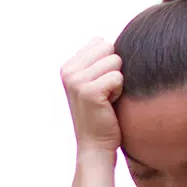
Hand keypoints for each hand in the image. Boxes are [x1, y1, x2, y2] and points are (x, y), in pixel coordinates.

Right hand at [60, 37, 123, 154]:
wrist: (95, 145)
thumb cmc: (101, 113)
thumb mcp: (93, 82)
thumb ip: (97, 60)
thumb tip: (110, 41)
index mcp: (68, 66)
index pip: (101, 42)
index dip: (108, 63)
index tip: (99, 85)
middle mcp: (68, 71)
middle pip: (109, 48)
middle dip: (113, 69)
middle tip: (104, 92)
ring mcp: (77, 81)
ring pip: (115, 62)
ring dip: (117, 82)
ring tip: (106, 99)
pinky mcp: (89, 91)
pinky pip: (118, 77)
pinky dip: (119, 92)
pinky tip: (108, 105)